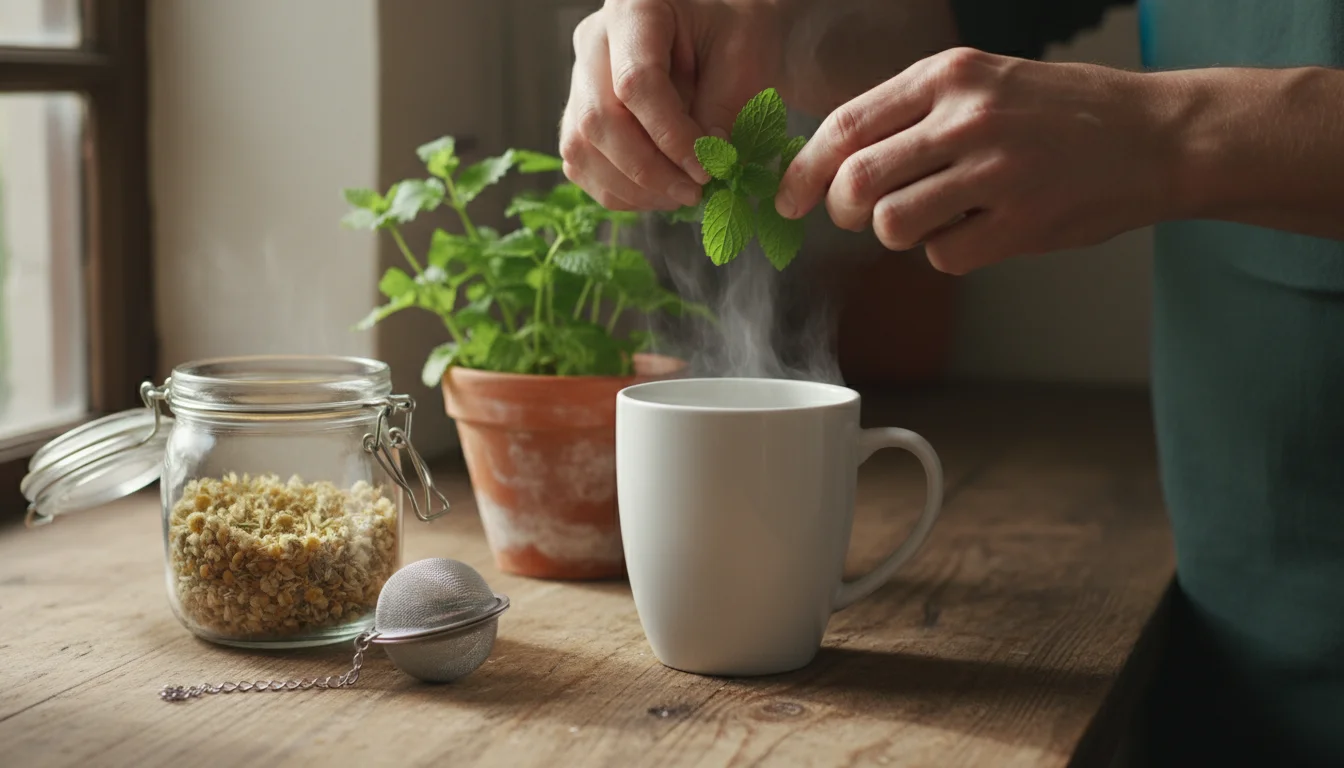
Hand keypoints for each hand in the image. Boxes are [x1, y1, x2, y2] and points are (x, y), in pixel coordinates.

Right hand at [560, 0, 789, 210]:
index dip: (670, 136)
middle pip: (597, 119)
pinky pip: (581, 165)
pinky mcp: (578, 115)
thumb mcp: (743, 59)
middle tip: (693, 191)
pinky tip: (659, 193)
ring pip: (581, 148)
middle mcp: (594, 42)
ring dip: (632, 188)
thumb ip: (722, 108)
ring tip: (680, 195)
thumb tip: (701, 166)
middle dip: (648, 170)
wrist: (716, 34)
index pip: (636, 82)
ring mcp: (579, 80)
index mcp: (635, 10)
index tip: (706, 168)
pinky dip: (619, 192)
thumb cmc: (731, 36)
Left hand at [776, 48, 1175, 273]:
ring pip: (892, 226)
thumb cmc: (1061, 113)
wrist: (1157, 135)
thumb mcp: (984, 83)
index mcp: (948, 76)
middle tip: (862, 216)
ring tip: (941, 215)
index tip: (789, 198)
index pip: (845, 125)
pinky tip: (987, 228)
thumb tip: (835, 163)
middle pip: (856, 182)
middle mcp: (967, 117)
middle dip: (844, 211)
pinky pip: (943, 258)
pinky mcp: (1021, 223)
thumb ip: (913, 115)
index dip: (804, 170)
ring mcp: (995, 172)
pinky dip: (953, 253)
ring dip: (901, 233)